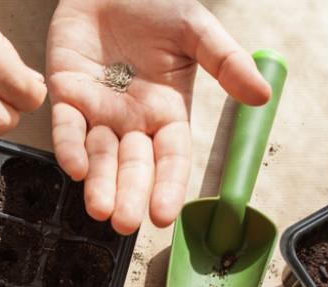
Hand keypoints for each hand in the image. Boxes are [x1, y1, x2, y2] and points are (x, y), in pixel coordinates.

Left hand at [47, 0, 270, 233]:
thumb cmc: (155, 4)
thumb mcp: (197, 31)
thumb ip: (226, 62)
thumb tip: (262, 96)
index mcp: (167, 112)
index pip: (171, 158)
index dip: (168, 187)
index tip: (164, 216)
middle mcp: (132, 120)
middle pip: (133, 166)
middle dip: (129, 195)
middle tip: (126, 224)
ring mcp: (98, 111)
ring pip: (99, 156)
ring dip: (99, 184)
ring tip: (100, 210)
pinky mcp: (66, 95)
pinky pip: (66, 127)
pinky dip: (69, 147)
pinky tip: (75, 168)